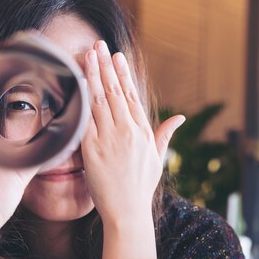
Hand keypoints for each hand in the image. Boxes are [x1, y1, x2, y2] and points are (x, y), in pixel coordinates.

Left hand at [81, 40, 184, 223]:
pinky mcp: (92, 149)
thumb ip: (165, 135)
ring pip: (100, 100)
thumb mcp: (157, 158)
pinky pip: (86, 119)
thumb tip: (179, 119)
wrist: (128, 212)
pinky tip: (78, 84)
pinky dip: (82, 100)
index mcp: (143, 132)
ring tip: (87, 55)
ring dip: (93, 75)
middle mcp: (127, 131)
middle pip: (115, 91)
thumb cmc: (141, 187)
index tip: (117, 57)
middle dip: (106, 66)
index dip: (124, 74)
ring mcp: (110, 139)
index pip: (132, 95)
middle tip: (99, 45)